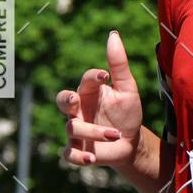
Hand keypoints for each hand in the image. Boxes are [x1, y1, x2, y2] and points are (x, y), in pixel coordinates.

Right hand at [57, 30, 143, 167]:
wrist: (131, 143)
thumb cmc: (127, 113)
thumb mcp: (128, 88)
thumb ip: (119, 64)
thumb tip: (113, 34)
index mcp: (90, 92)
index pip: (85, 80)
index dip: (92, 76)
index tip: (105, 75)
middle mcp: (79, 110)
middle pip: (61, 100)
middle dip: (66, 99)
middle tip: (75, 100)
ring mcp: (77, 130)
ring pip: (73, 128)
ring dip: (93, 131)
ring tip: (116, 134)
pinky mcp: (78, 150)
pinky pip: (69, 154)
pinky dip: (78, 157)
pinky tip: (92, 158)